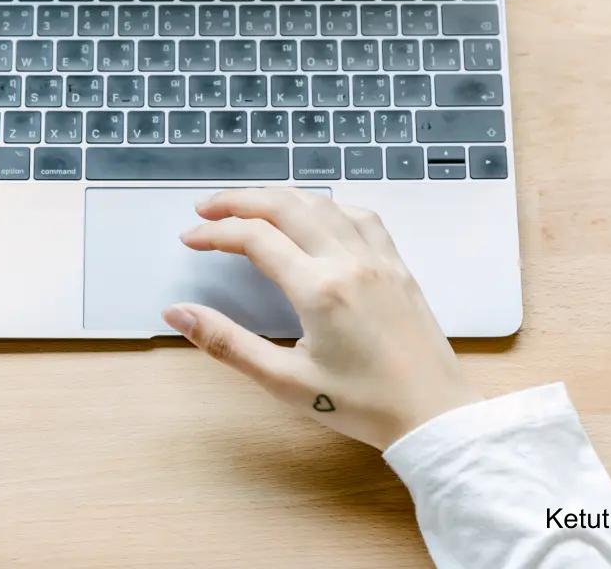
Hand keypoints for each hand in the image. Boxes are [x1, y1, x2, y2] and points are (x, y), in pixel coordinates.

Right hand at [164, 189, 481, 449]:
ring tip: (250, 206)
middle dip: (238, 200)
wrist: (432, 414)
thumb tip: (178, 313)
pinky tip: (314, 216)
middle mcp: (348, 261)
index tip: (190, 239)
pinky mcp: (397, 264)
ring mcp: (377, 258)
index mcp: (319, 289)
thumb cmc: (362, 404)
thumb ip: (227, 343)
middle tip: (206, 208)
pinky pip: (359, 215)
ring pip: (321, 202)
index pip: (254, 238)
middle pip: (284, 205)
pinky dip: (326, 205)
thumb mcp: (284, 381)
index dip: (215, 233)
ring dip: (279, 197)